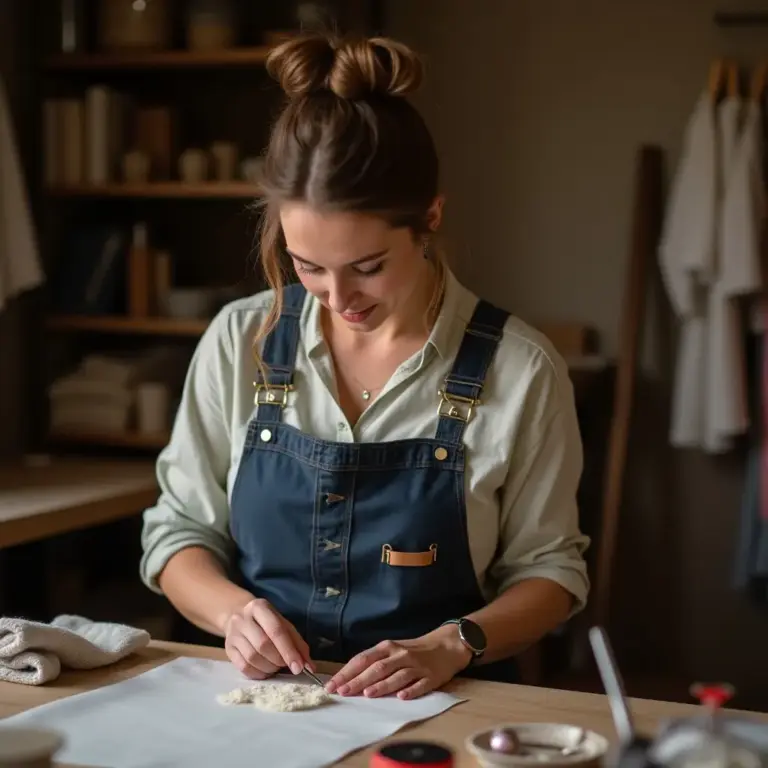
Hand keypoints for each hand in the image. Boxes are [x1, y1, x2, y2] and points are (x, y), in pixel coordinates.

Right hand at [224, 598, 314, 679]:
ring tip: (276, 667)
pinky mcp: (227, 649)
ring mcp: (233, 634)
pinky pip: (243, 667)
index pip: (276, 630)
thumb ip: (298, 644)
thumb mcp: (284, 625)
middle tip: (286, 665)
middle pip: (263, 645)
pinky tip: (265, 671)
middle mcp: (243, 618)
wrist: (237, 615)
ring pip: (252, 658)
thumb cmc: (266, 622)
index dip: (289, 651)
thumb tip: (310, 667)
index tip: (299, 667)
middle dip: (279, 660)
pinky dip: (258, 674)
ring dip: (269, 668)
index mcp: (260, 607)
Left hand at [325, 626, 471, 699]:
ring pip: (396, 675)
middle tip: (343, 692)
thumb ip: (374, 661)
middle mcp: (400, 654)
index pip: (363, 659)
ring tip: (367, 694)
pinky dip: (410, 690)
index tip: (332, 685)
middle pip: (377, 667)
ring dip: (381, 685)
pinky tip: (402, 697)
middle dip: (358, 680)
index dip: (347, 672)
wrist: (446, 645)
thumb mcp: (392, 650)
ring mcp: (416, 665)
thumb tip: (349, 678)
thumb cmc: (413, 650)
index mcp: (387, 647)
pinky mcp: (431, 677)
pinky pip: (419, 684)